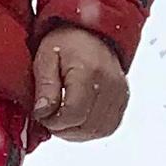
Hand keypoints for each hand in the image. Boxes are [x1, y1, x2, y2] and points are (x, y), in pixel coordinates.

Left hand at [28, 24, 129, 140]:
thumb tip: (42, 113)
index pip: (73, 113)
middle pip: (86, 126)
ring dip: (75, 132)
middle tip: (48, 117)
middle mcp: (111, 85)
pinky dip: (89, 130)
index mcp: (90, 72)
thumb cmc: (67, 43)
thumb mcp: (46, 58)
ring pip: (97, 131)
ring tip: (61, 118)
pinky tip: (76, 119)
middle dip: (62, 128)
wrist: (93, 33)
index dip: (53, 121)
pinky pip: (107, 127)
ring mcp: (120, 94)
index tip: (42, 114)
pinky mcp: (123, 100)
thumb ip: (45, 86)